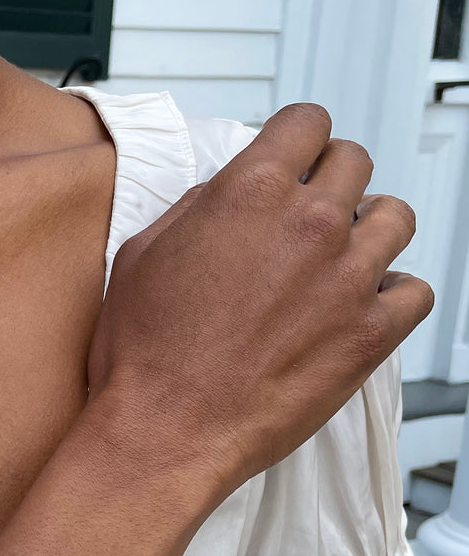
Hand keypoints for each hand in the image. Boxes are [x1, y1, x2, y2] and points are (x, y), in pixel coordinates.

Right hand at [89, 102, 433, 495]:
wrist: (163, 432)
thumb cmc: (143, 357)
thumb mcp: (141, 257)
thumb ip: (193, 209)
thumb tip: (222, 197)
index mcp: (250, 193)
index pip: (305, 123)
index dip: (296, 142)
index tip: (292, 161)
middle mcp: (309, 224)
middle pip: (355, 162)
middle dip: (330, 182)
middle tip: (307, 216)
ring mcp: (348, 277)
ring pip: (395, 218)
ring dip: (367, 231)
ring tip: (337, 261)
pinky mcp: (371, 333)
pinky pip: (415, 291)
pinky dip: (393, 294)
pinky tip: (360, 307)